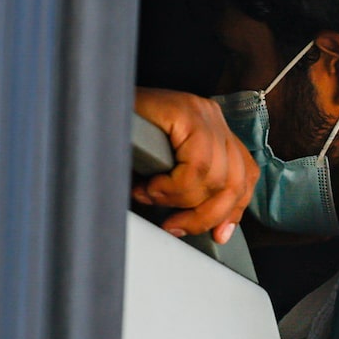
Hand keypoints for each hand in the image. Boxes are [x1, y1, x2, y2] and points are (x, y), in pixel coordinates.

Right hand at [129, 88, 255, 242]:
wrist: (94, 104)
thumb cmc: (124, 135)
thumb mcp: (165, 164)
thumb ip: (189, 184)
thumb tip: (207, 224)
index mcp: (214, 128)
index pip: (244, 174)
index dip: (234, 210)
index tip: (219, 234)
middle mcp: (212, 117)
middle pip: (234, 180)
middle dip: (204, 215)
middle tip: (174, 225)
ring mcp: (201, 112)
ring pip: (214, 177)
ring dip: (178, 199)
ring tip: (150, 196)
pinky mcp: (186, 112)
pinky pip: (195, 165)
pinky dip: (172, 187)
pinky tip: (150, 186)